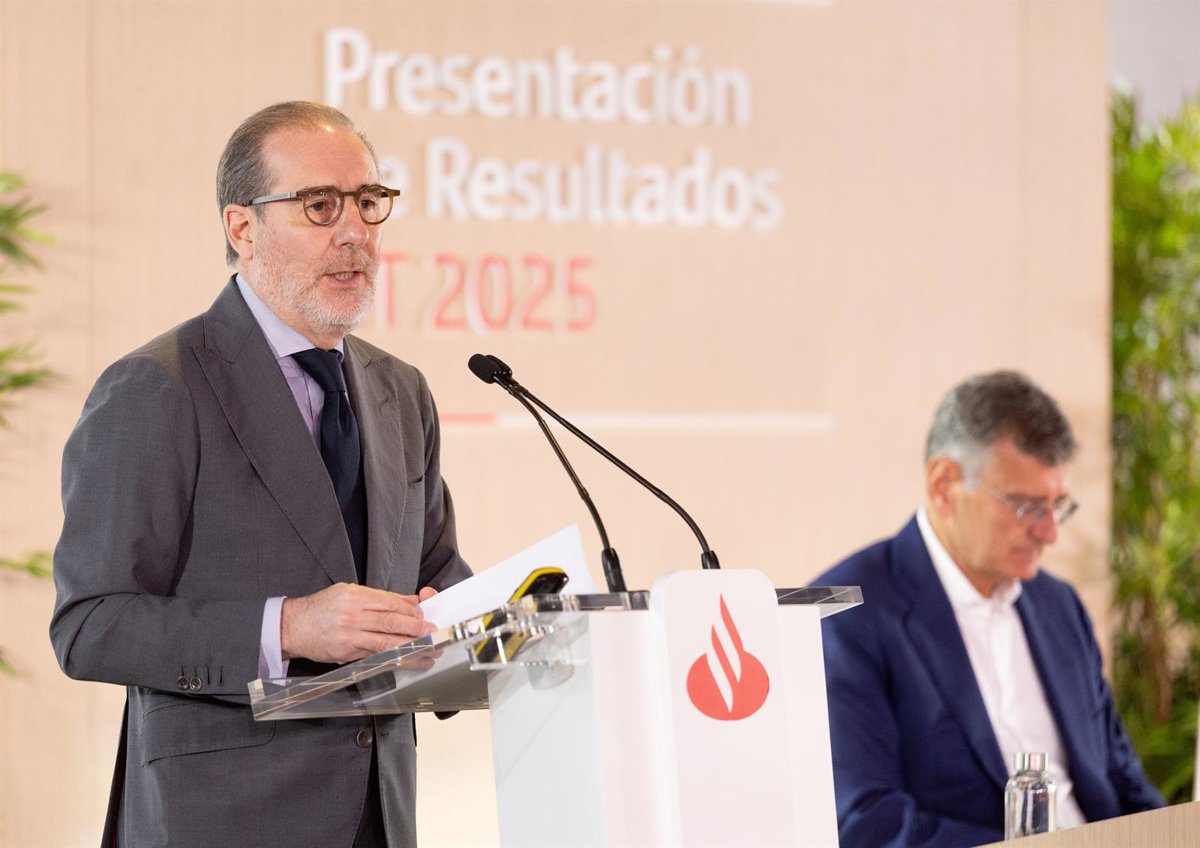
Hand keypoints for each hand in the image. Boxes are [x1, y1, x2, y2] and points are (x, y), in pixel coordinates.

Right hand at [281, 583, 436, 663]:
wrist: (292, 626)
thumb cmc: (321, 608)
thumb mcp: (348, 592)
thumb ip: (379, 597)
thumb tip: (408, 600)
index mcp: (355, 596)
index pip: (390, 603)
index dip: (410, 609)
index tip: (424, 614)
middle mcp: (353, 616)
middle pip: (391, 622)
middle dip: (415, 628)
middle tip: (432, 631)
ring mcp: (350, 636)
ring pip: (386, 642)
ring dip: (410, 647)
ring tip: (427, 649)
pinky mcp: (347, 653)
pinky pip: (375, 656)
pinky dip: (394, 659)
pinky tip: (407, 660)